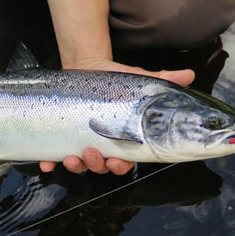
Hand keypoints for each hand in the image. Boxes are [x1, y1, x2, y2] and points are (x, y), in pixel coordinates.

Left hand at [39, 59, 194, 174]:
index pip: (123, 162)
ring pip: (78, 165)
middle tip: (92, 154)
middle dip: (96, 166)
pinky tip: (45, 163)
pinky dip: (48, 163)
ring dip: (75, 167)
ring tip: (72, 157)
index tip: (117, 162)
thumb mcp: (139, 80)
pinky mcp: (61, 136)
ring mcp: (80, 142)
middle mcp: (101, 145)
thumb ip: (163, 81)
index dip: (120, 167)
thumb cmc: (116, 80)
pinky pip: (53, 156)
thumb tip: (189, 75)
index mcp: (121, 140)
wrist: (87, 68)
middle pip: (100, 167)